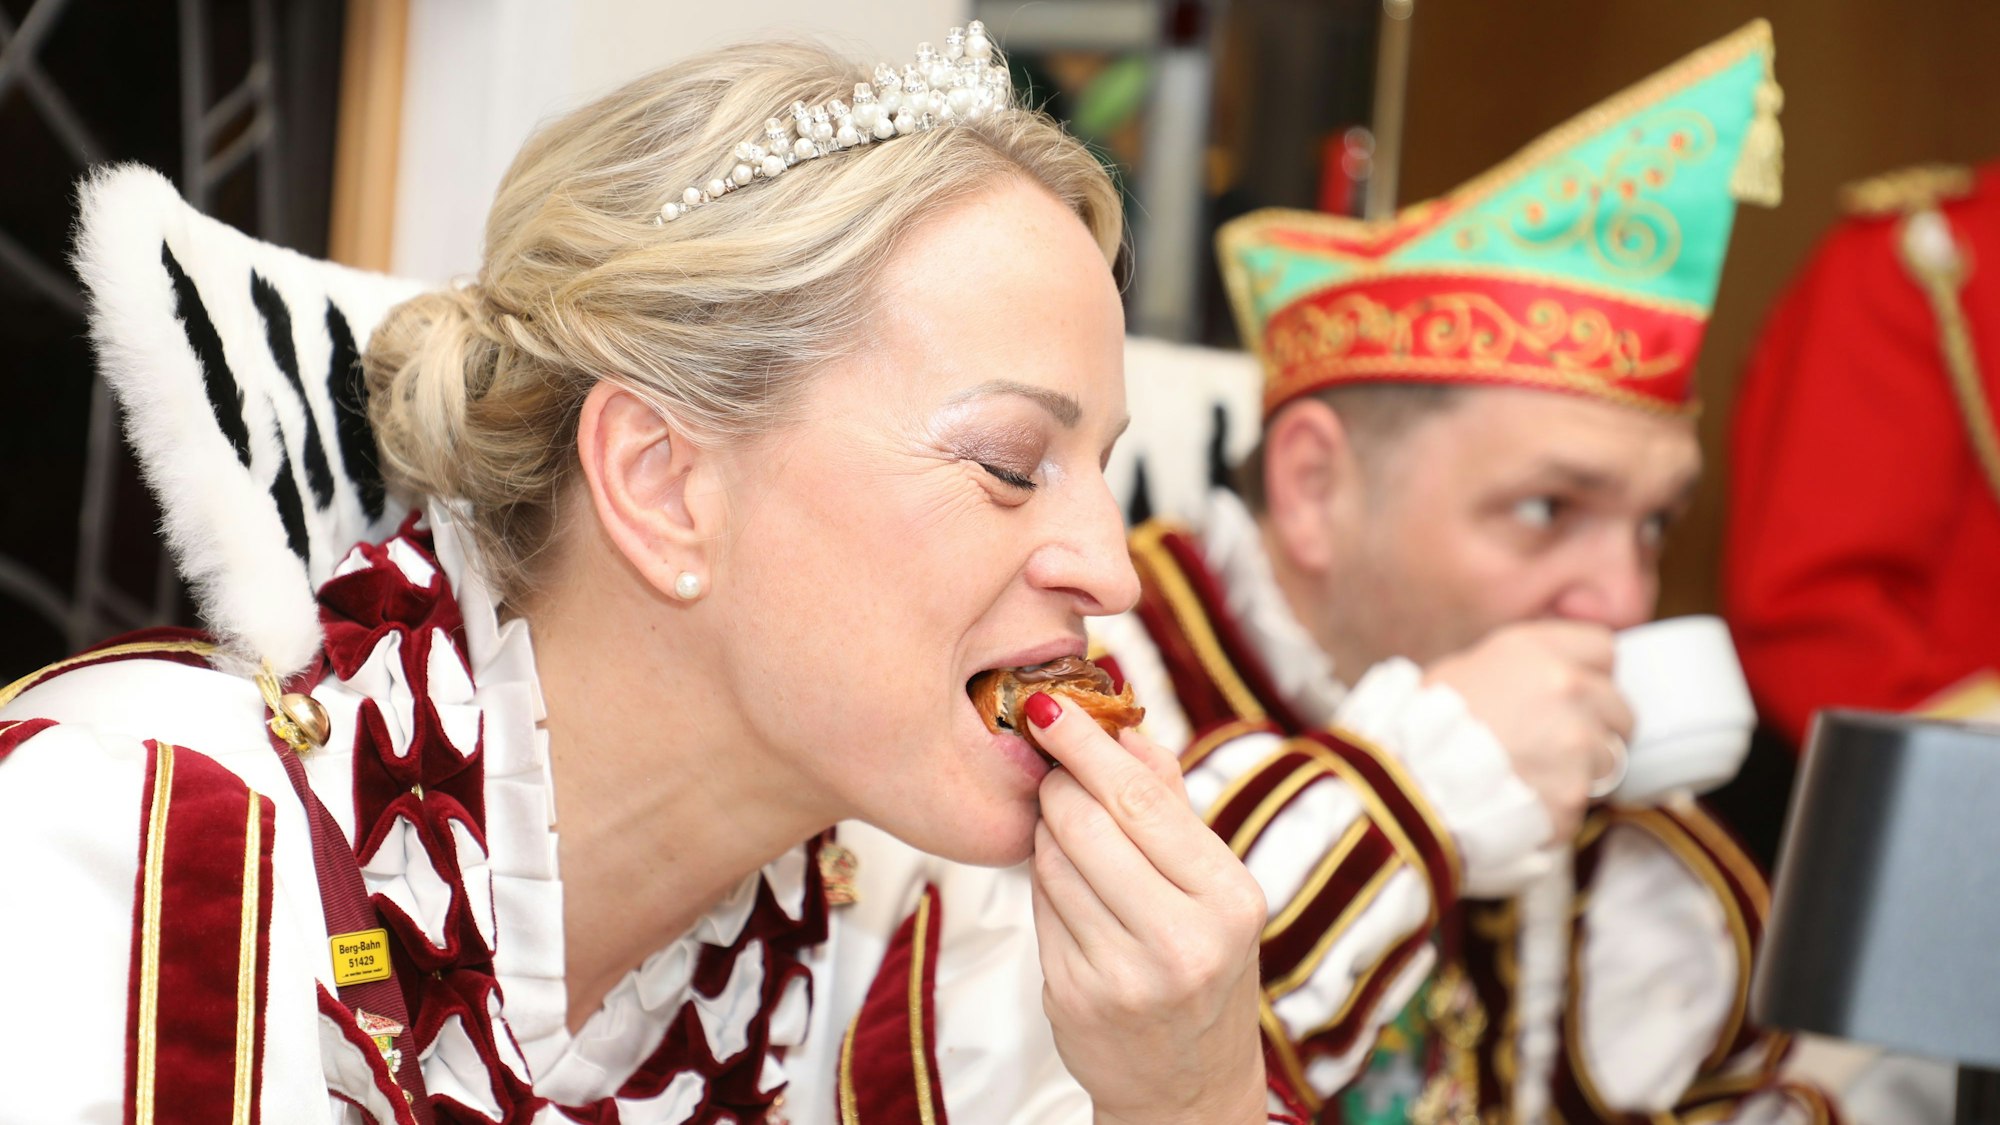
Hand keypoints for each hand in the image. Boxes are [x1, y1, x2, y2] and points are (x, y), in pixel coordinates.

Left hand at [1024, 693, 1271, 1124]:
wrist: (1186, 1085)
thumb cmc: (1201, 965)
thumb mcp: (1213, 888)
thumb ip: (1171, 804)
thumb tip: (1126, 726)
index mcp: (1230, 900)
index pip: (1144, 801)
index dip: (1088, 746)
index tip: (1051, 706)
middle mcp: (1184, 942)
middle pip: (1088, 823)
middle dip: (1059, 782)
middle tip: (1053, 766)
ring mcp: (1124, 975)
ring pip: (1053, 862)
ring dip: (1046, 832)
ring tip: (1065, 831)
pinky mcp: (1074, 997)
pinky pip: (1039, 908)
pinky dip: (1043, 882)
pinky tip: (1064, 883)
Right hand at [1423, 620, 1633, 838]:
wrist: (1410, 786)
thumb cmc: (1422, 726)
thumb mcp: (1461, 668)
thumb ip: (1517, 666)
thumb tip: (1542, 674)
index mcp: (1537, 650)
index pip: (1603, 648)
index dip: (1589, 672)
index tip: (1572, 691)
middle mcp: (1568, 689)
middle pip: (1619, 708)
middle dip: (1595, 725)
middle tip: (1552, 741)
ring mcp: (1578, 745)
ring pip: (1608, 759)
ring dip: (1581, 769)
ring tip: (1532, 777)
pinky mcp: (1574, 795)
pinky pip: (1581, 803)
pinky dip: (1559, 808)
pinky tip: (1523, 803)